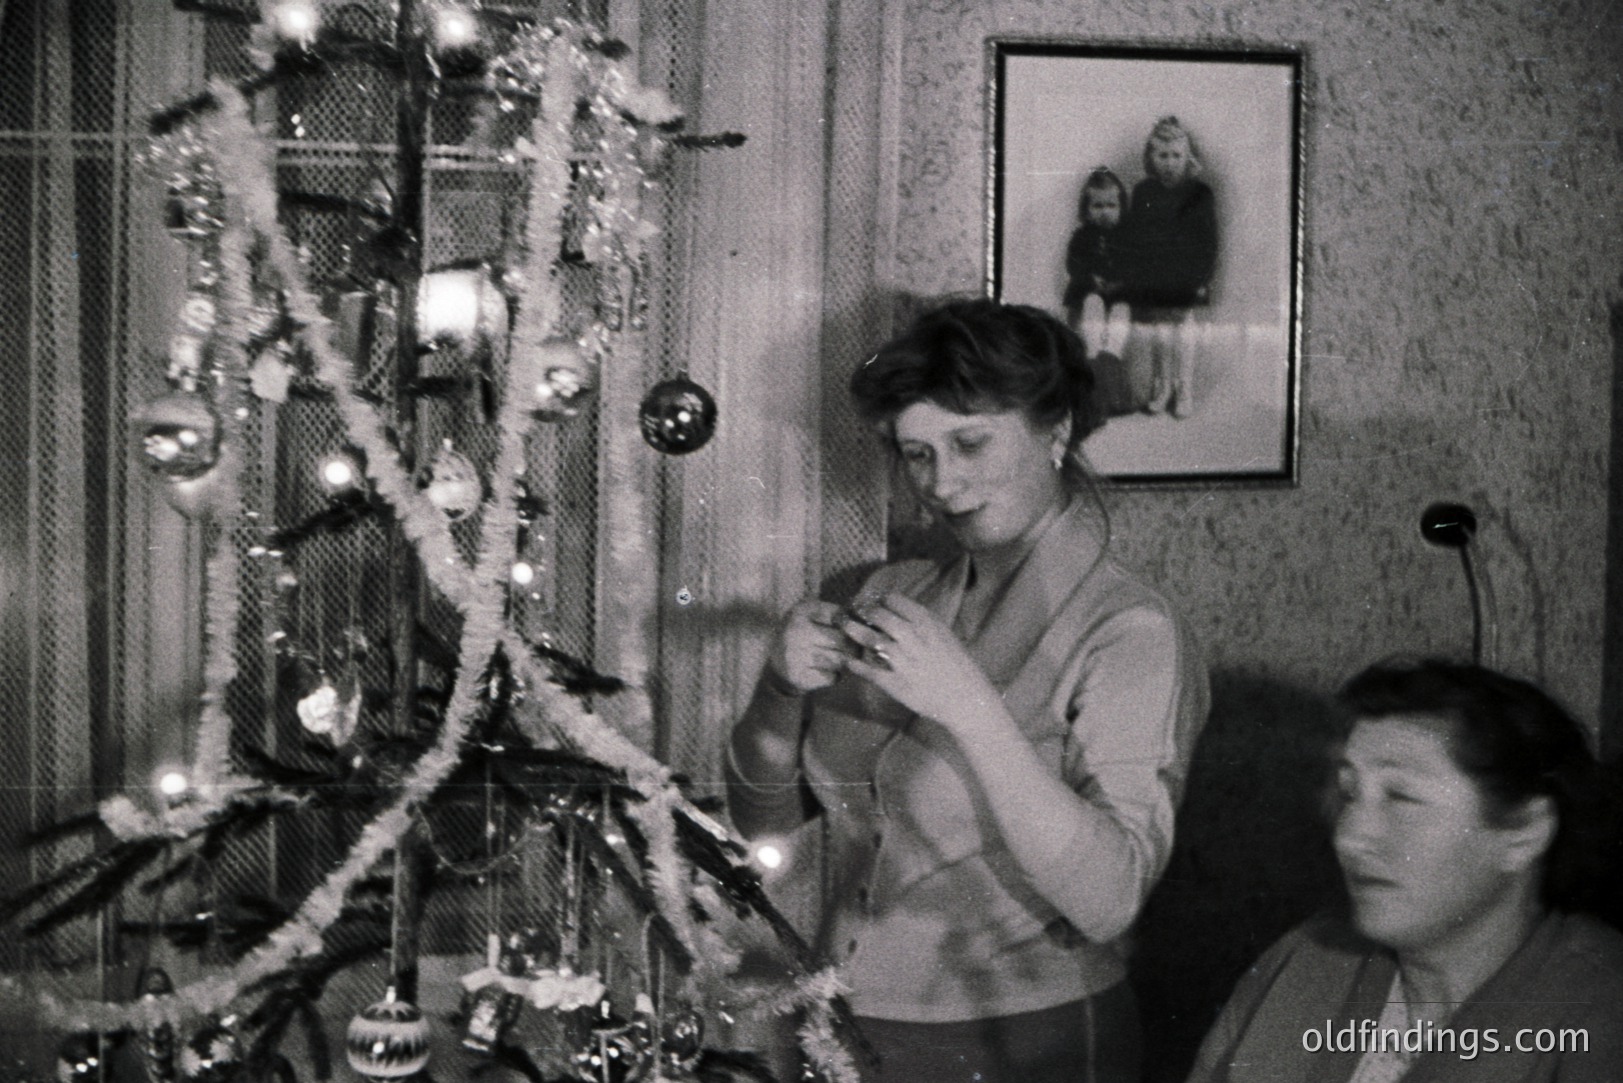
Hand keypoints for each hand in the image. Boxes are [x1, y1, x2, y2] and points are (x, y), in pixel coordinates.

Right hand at [766, 600, 851, 693]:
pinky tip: (824, 671)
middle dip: (852, 646)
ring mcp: (796, 655)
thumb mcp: (813, 617)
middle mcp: (797, 630)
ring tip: (835, 659)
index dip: (851, 625)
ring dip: (843, 662)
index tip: (852, 630)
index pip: (841, 615)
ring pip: (840, 660)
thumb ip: (838, 616)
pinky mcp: (799, 677)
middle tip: (851, 649)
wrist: (776, 664)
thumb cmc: (803, 637)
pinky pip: (832, 677)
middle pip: (843, 640)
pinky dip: (833, 676)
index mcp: (802, 610)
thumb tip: (868, 622)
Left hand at [839, 593, 1000, 733]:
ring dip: (852, 630)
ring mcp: (902, 661)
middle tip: (851, 611)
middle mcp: (913, 638)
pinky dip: (854, 664)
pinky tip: (847, 661)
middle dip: (860, 610)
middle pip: (877, 615)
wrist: (965, 698)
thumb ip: (920, 619)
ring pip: (868, 639)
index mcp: (926, 623)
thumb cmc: (955, 664)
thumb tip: (894, 606)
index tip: (867, 601)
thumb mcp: (942, 633)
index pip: (892, 600)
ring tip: (845, 627)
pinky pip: (867, 670)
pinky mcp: (895, 683)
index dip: (876, 598)